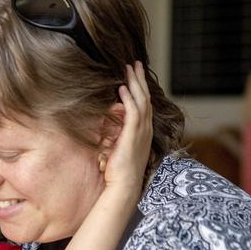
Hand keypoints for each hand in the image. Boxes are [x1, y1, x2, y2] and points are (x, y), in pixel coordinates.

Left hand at [103, 61, 152, 193]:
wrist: (124, 186)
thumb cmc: (119, 170)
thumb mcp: (117, 147)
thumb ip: (113, 132)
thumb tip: (104, 120)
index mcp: (143, 131)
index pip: (144, 105)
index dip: (140, 88)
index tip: (135, 75)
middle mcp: (146, 129)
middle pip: (145, 98)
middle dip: (140, 79)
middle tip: (135, 64)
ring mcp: (142, 132)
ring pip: (141, 101)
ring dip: (135, 83)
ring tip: (129, 68)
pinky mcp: (133, 135)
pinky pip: (133, 112)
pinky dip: (128, 98)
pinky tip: (122, 88)